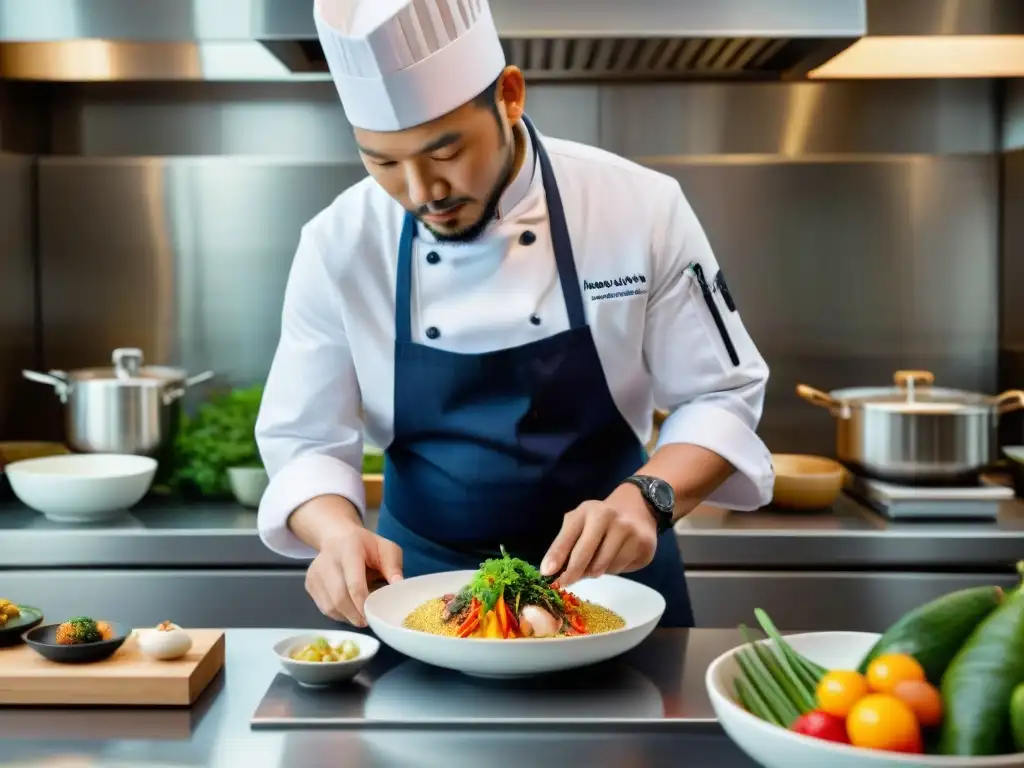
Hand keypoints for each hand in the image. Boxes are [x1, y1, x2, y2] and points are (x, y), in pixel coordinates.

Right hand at [305, 523, 402, 627]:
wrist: (337, 537)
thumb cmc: (366, 545)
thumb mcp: (385, 548)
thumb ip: (393, 565)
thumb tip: (398, 585)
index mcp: (349, 548)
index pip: (353, 582)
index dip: (363, 603)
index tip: (373, 615)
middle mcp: (327, 560)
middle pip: (339, 597)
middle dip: (355, 614)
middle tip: (368, 621)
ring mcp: (315, 573)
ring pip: (329, 606)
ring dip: (347, 616)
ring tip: (360, 616)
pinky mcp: (309, 584)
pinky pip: (324, 607)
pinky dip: (338, 614)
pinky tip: (349, 610)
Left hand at [540, 488, 657, 585]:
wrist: (638, 507)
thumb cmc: (600, 519)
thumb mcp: (580, 522)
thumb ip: (565, 543)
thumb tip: (550, 571)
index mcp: (589, 511)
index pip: (568, 537)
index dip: (556, 556)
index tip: (546, 574)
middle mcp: (609, 518)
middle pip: (586, 555)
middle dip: (573, 572)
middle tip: (566, 582)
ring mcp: (630, 531)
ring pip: (604, 567)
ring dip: (595, 571)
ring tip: (596, 562)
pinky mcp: (644, 546)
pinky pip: (621, 569)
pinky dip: (614, 569)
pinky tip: (616, 557)